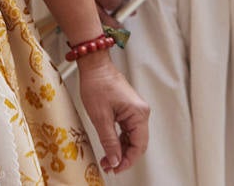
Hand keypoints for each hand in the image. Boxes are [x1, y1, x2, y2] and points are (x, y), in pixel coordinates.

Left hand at [77, 53, 149, 173]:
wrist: (93, 65)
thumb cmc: (97, 84)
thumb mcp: (100, 117)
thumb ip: (109, 141)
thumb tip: (115, 160)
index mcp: (138, 114)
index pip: (138, 145)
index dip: (127, 160)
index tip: (115, 169)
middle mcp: (141, 112)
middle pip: (137, 143)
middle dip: (123, 157)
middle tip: (109, 166)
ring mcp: (135, 110)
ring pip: (132, 137)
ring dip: (120, 149)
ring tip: (107, 159)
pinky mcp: (128, 109)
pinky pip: (127, 129)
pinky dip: (119, 140)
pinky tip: (110, 147)